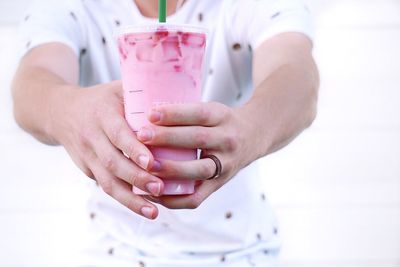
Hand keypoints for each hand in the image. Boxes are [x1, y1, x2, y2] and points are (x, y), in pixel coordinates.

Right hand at [52, 81, 164, 218]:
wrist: (59, 112)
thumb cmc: (99, 99)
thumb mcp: (117, 89)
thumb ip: (143, 92)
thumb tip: (180, 93)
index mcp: (101, 113)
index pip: (118, 133)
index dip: (134, 149)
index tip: (152, 162)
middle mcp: (91, 136)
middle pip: (113, 162)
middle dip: (137, 178)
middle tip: (160, 188)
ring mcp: (87, 156)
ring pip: (107, 181)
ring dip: (130, 199)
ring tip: (153, 211)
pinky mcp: (87, 169)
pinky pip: (105, 186)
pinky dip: (124, 199)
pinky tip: (143, 208)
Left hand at [137, 102, 257, 208]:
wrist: (253, 137)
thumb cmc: (221, 122)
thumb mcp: (212, 109)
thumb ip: (186, 113)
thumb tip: (145, 117)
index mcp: (222, 116)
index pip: (199, 113)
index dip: (174, 114)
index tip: (150, 114)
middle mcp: (228, 140)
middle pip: (198, 138)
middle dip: (167, 138)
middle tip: (141, 136)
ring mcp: (226, 164)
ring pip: (199, 170)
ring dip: (171, 169)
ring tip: (147, 167)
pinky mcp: (219, 184)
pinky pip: (197, 197)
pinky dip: (174, 199)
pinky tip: (155, 193)